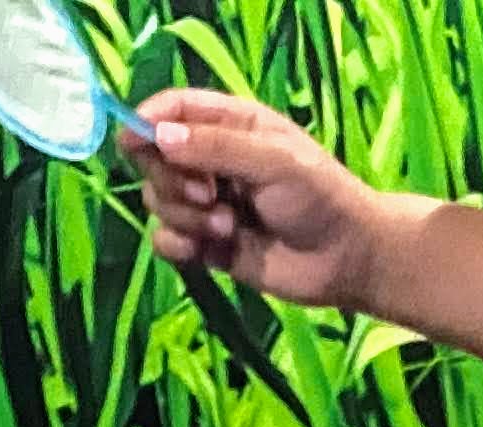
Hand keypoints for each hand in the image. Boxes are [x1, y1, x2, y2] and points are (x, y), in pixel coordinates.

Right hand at [123, 89, 390, 311]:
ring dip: (184, 215)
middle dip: (172, 178)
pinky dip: (177, 245)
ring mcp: (209, 203)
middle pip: (155, 157)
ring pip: (159, 200)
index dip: (147, 122)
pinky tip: (204, 252)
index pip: (173, 110)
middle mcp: (214, 160)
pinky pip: (166, 240)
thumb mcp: (274, 162)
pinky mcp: (208, 244)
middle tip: (210, 194)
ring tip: (227, 227)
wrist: (349, 259)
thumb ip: (217, 147)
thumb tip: (158, 136)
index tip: (133, 141)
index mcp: (232, 125)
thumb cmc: (322, 198)